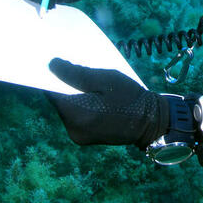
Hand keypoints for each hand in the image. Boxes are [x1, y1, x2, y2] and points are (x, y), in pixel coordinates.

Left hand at [46, 58, 168, 148]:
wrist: (150, 122)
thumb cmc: (130, 97)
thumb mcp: (105, 79)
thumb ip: (76, 73)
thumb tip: (51, 65)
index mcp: (77, 114)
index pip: (52, 91)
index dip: (54, 76)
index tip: (60, 64)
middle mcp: (73, 129)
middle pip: (59, 101)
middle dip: (66, 86)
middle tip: (81, 73)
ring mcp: (78, 136)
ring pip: (67, 109)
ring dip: (74, 97)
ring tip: (91, 87)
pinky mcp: (83, 139)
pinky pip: (75, 118)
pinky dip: (80, 107)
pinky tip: (94, 99)